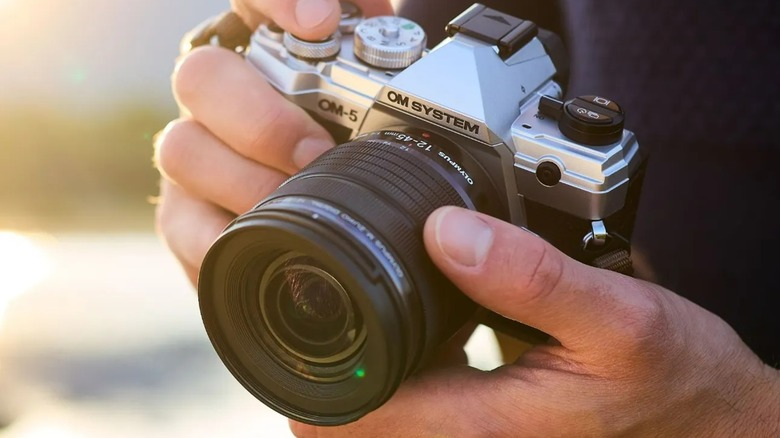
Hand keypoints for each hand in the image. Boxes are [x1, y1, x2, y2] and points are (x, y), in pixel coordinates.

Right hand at [154, 0, 393, 283]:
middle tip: (316, 152)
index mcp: (267, 52)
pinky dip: (221, 239)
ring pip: (181, 148)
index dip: (278, 4)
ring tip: (295, 205)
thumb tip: (388, 27)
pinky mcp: (184, 214)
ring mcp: (195, 152)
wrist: (319, 222)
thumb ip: (378, 60)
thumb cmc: (350, 150)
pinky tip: (260, 243)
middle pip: (201, 76)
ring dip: (245, 182)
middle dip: (264, 120)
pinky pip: (181, 225)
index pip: (254, 1)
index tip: (320, 24)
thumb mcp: (375, 102)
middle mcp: (220, 95)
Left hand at [291, 207, 779, 436]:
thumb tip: (445, 232)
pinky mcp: (489, 428)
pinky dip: (394, 371)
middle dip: (317, 368)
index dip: (303, 370)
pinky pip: (417, 407)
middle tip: (312, 299)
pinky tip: (408, 329)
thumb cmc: (674, 380)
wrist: (709, 423)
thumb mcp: (618, 318)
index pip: (349, 418)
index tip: (292, 310)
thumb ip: (533, 277)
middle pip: (348, 423)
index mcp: (477, 425)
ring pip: (380, 417)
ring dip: (353, 368)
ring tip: (349, 306)